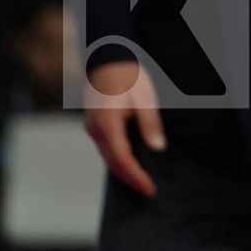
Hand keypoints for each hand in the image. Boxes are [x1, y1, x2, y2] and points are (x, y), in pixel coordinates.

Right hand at [83, 60, 165, 198]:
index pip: (122, 159)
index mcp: (108, 124)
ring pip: (108, 157)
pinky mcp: (95, 125)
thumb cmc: (129, 76)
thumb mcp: (145, 98)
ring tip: (142, 182)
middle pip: (113, 163)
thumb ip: (150, 124)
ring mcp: (92, 128)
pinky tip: (131, 164)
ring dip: (124, 171)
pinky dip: (118, 159)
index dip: (136, 176)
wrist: (109, 58)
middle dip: (130, 179)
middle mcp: (96, 130)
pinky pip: (106, 148)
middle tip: (148, 192)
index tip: (149, 189)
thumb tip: (157, 148)